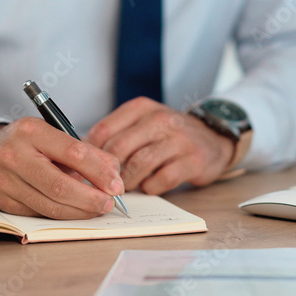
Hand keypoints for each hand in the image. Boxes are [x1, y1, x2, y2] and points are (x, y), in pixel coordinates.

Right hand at [0, 118, 123, 218]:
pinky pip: (41, 213)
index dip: (99, 172)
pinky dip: (64, 214)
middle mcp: (14, 154)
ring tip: (98, 208)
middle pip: (60, 185)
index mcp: (31, 130)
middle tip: (110, 203)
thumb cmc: (29, 144)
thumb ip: (87, 151)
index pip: (74, 153)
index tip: (117, 184)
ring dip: (80, 211)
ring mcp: (5, 180)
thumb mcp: (55, 136)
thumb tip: (115, 173)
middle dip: (91, 198)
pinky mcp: (4, 202)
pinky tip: (78, 211)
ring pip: (51, 204)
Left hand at [86, 97, 234, 193]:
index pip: (104, 130)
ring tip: (126, 187)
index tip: (85, 170)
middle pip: (119, 148)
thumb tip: (81, 158)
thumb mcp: (143, 124)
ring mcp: (179, 139)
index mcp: (142, 108)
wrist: (213, 139)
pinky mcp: (193, 160)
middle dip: (108, 171)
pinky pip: (162, 179)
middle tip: (103, 184)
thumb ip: (116, 135)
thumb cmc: (169, 136)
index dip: (90, 154)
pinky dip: (150, 188)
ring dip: (128, 181)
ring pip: (140, 164)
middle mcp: (161, 119)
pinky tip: (149, 187)